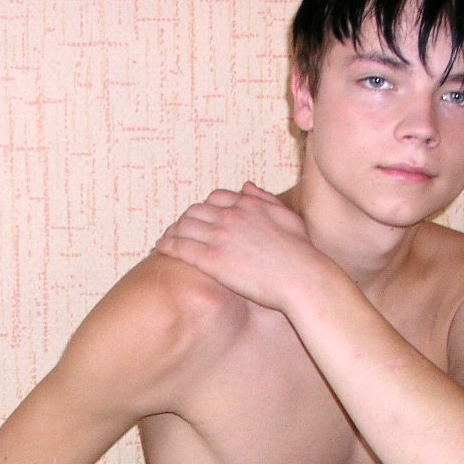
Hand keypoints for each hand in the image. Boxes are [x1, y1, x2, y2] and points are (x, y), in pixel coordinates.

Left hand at [153, 183, 328, 312]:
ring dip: (172, 232)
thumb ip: (265, 199)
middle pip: (195, 211)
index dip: (204, 208)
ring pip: (184, 226)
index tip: (199, 218)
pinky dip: (168, 245)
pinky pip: (181, 247)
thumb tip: (246, 186)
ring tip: (165, 240)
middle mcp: (231, 216)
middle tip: (178, 231)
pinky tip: (161, 249)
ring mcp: (220, 237)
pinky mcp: (212, 260)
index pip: (215, 198)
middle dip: (184, 220)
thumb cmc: (301, 253)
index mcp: (248, 205)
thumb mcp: (286, 217)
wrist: (302, 277)